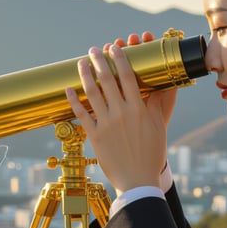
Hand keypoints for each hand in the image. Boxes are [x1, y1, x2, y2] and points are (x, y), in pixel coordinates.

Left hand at [66, 37, 169, 192]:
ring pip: (92, 94)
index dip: (120, 59)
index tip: (115, 47)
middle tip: (94, 50)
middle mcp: (121, 113)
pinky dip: (73, 101)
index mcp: (138, 109)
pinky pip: (81, 115)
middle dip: (99, 61)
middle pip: (108, 80)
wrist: (137, 181)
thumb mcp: (158, 127)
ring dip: (85, 76)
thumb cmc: (151, 155)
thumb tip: (157, 86)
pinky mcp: (94, 136)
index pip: (128, 77)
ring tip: (80, 63)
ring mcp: (106, 124)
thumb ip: (155, 105)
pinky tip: (67, 89)